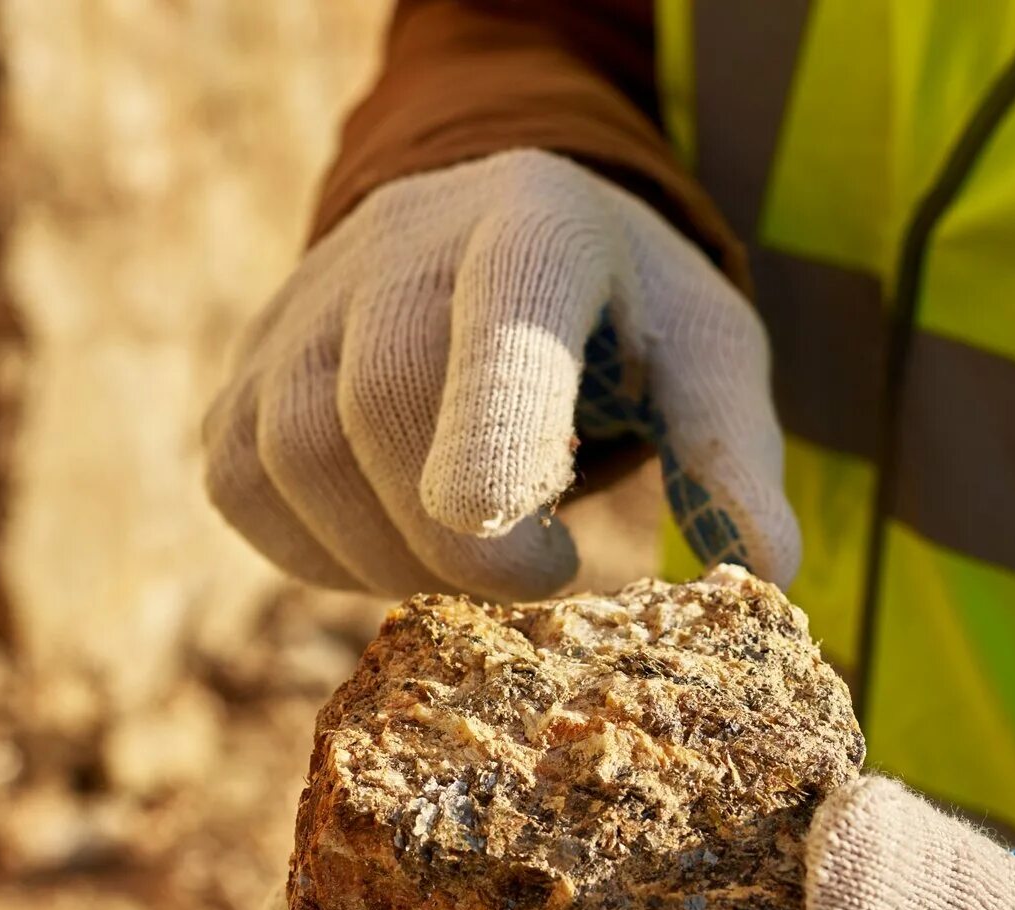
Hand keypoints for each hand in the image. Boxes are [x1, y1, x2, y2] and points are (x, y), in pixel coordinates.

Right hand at [202, 149, 796, 600]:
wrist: (491, 244)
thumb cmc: (623, 321)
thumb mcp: (705, 359)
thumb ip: (732, 452)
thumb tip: (771, 570)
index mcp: (540, 224)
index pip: (501, 317)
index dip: (490, 422)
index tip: (496, 520)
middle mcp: (401, 242)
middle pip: (384, 403)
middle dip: (461, 543)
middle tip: (542, 578)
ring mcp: (302, 301)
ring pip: (296, 455)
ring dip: (389, 558)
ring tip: (474, 564)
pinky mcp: (244, 370)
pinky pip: (244, 486)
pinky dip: (319, 552)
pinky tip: (394, 542)